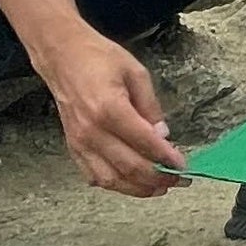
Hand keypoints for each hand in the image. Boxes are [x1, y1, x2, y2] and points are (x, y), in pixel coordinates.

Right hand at [37, 28, 183, 197]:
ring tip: (159, 187)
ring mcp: (79, 142)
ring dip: (138, 188)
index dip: (167, 158)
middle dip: (158, 179)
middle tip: (178, 180)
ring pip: (112, 179)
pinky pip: (94, 176)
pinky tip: (132, 183)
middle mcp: (92, 131)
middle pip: (130, 167)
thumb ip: (151, 107)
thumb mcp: (136, 73)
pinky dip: (115, 184)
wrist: (62, 56)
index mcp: (110, 109)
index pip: (145, 143)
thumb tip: (163, 136)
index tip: (183, 165)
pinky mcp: (72, 147)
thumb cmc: (99, 59)